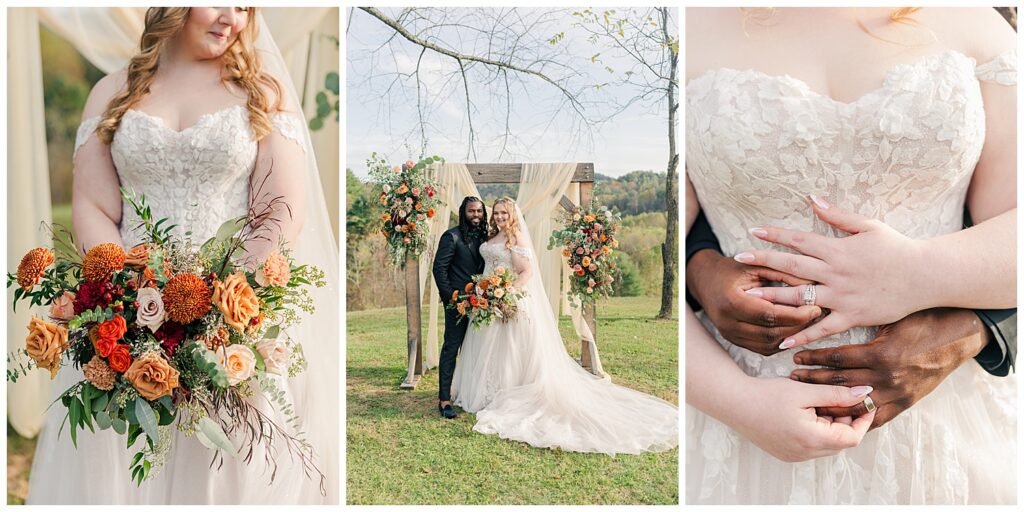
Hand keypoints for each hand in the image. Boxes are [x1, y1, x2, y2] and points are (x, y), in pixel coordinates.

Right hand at [687, 248, 820, 355]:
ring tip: (808, 322)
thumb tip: (813, 285)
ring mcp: (729, 335)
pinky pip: (763, 348)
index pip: (769, 315)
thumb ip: (782, 273)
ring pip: (769, 345)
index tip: (816, 307)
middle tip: (817, 315)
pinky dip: (781, 340)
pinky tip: (793, 329)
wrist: (706, 281)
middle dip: (798, 327)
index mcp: (730, 301)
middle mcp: (727, 323)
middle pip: (770, 333)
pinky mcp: (735, 341)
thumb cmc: (732, 270)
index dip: (795, 314)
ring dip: (792, 336)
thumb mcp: (755, 266)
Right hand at [726, 377, 875, 461]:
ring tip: (817, 403)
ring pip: (826, 444)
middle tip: (837, 398)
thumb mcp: (804, 391)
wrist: (732, 403)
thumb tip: (865, 393)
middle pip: (840, 442)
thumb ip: (836, 394)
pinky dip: (816, 431)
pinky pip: (812, 446)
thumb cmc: (765, 395)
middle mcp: (804, 453)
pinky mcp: (786, 453)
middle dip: (845, 420)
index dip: (863, 420)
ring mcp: (794, 456)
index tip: (865, 402)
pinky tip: (805, 413)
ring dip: (830, 425)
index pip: (852, 437)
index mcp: (811, 439)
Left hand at [737, 195, 925, 348]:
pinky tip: (782, 341)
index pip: (799, 240)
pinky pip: (822, 327)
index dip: (775, 235)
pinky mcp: (851, 316)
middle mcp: (835, 272)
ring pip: (801, 297)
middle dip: (764, 261)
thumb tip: (812, 198)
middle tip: (739, 259)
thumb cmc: (897, 248)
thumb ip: (837, 215)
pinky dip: (802, 335)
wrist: (925, 276)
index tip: (753, 232)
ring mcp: (842, 296)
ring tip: (748, 297)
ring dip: (773, 297)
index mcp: (838, 249)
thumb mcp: (868, 226)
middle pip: (792, 266)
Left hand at [789, 308, 988, 428]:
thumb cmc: (920, 320)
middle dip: (812, 380)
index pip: (837, 359)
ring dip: (827, 400)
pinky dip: (854, 418)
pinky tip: (835, 416)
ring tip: (806, 397)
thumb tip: (824, 313)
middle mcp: (887, 377)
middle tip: (792, 377)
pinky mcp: (905, 404)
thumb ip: (861, 322)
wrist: (957, 337)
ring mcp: (897, 394)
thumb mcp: (888, 317)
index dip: (813, 358)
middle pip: (839, 382)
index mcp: (881, 353)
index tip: (795, 356)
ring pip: (853, 403)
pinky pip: (875, 417)